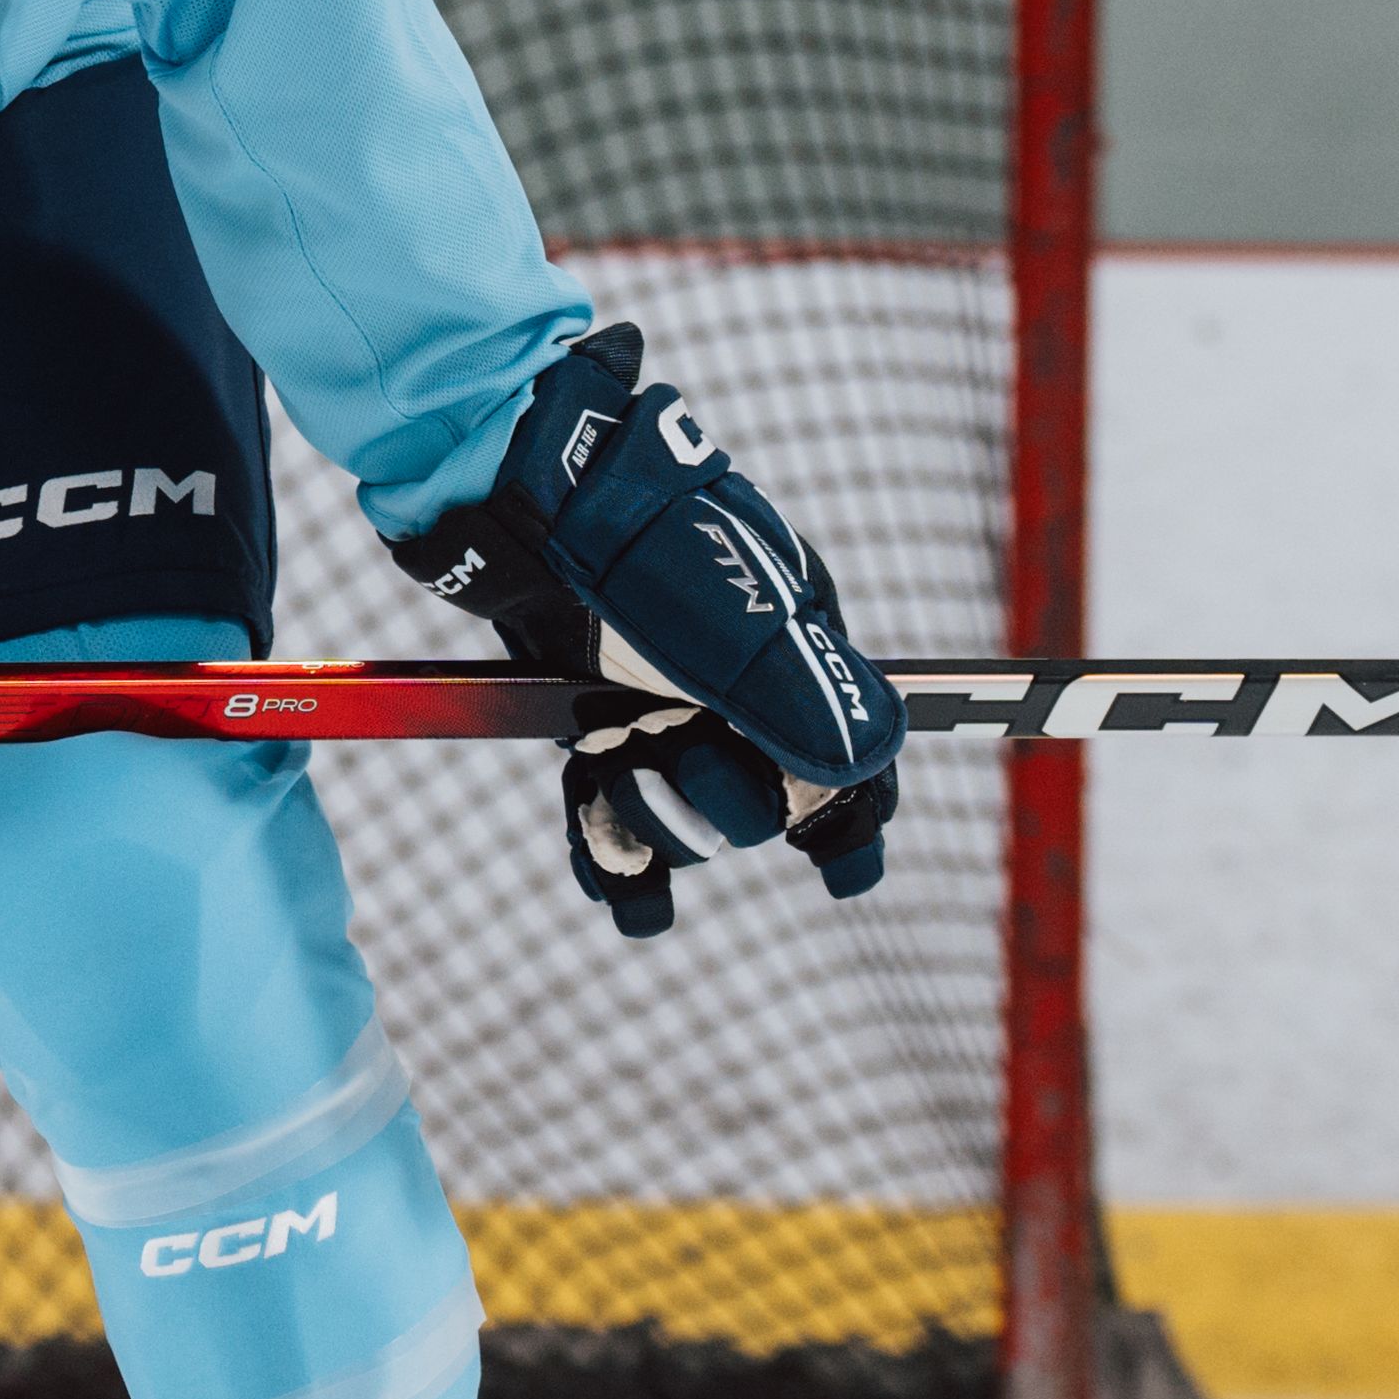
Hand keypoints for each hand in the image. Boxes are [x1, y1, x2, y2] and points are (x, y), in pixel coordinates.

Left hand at [394, 325, 899, 937]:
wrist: (529, 501)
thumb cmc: (644, 550)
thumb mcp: (738, 627)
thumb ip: (801, 698)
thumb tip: (869, 767)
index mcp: (798, 653)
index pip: (847, 758)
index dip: (851, 821)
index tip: (845, 875)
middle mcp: (738, 688)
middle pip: (759, 801)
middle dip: (723, 807)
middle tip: (679, 766)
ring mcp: (665, 705)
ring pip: (684, 815)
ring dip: (656, 825)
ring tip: (613, 780)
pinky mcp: (597, 717)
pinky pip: (618, 810)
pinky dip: (617, 853)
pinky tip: (618, 897)